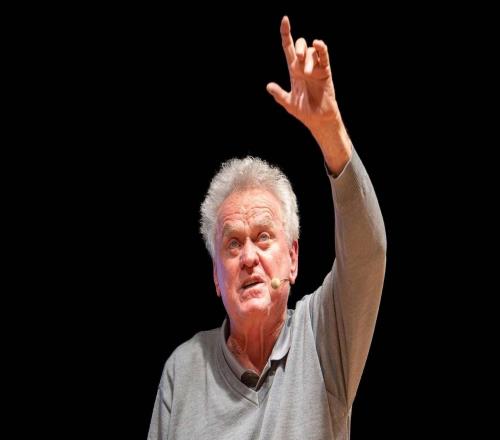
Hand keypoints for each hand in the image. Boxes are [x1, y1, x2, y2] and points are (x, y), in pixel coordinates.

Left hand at [267, 16, 339, 130]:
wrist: (318, 120)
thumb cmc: (304, 112)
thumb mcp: (288, 103)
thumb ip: (279, 94)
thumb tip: (268, 86)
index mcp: (294, 71)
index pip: (289, 48)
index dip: (286, 34)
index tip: (285, 20)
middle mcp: (304, 67)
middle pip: (301, 45)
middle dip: (300, 46)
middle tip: (299, 58)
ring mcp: (316, 68)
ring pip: (312, 52)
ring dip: (309, 60)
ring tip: (308, 74)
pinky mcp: (326, 72)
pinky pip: (324, 56)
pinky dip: (321, 49)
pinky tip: (318, 44)